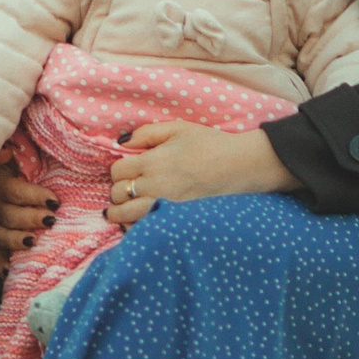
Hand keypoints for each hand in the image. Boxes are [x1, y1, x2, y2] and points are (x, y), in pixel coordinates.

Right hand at [0, 158, 56, 275]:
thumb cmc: (8, 165)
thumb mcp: (5, 154)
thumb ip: (3, 152)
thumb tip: (6, 153)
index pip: (15, 191)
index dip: (34, 196)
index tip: (55, 201)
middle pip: (10, 215)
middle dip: (30, 218)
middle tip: (51, 220)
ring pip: (2, 235)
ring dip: (16, 240)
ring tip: (33, 242)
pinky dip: (2, 264)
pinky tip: (10, 272)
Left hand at [104, 123, 297, 226]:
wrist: (241, 167)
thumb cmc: (210, 144)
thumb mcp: (177, 129)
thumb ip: (145, 133)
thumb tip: (121, 143)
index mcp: (153, 162)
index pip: (117, 171)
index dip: (119, 169)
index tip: (128, 169)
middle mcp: (156, 187)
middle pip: (118, 194)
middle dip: (119, 189)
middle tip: (128, 186)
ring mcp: (166, 207)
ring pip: (125, 216)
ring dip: (120, 211)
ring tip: (123, 208)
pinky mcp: (176, 221)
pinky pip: (144, 230)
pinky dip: (136, 226)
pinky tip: (141, 219)